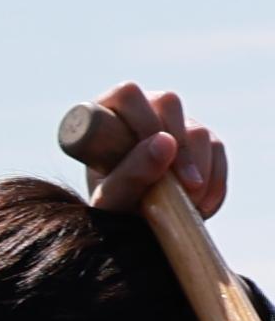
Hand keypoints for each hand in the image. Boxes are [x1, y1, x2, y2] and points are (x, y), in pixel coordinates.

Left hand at [73, 81, 227, 224]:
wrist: (136, 224)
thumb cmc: (110, 208)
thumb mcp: (113, 198)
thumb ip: (131, 174)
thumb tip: (166, 141)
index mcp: (105, 113)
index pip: (128, 95)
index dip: (145, 124)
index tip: (155, 164)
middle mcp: (140, 108)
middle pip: (168, 104)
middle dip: (180, 150)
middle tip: (185, 187)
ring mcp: (172, 121)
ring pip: (196, 129)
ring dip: (198, 169)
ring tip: (187, 202)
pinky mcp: (199, 138)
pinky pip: (216, 148)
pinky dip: (214, 179)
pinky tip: (201, 205)